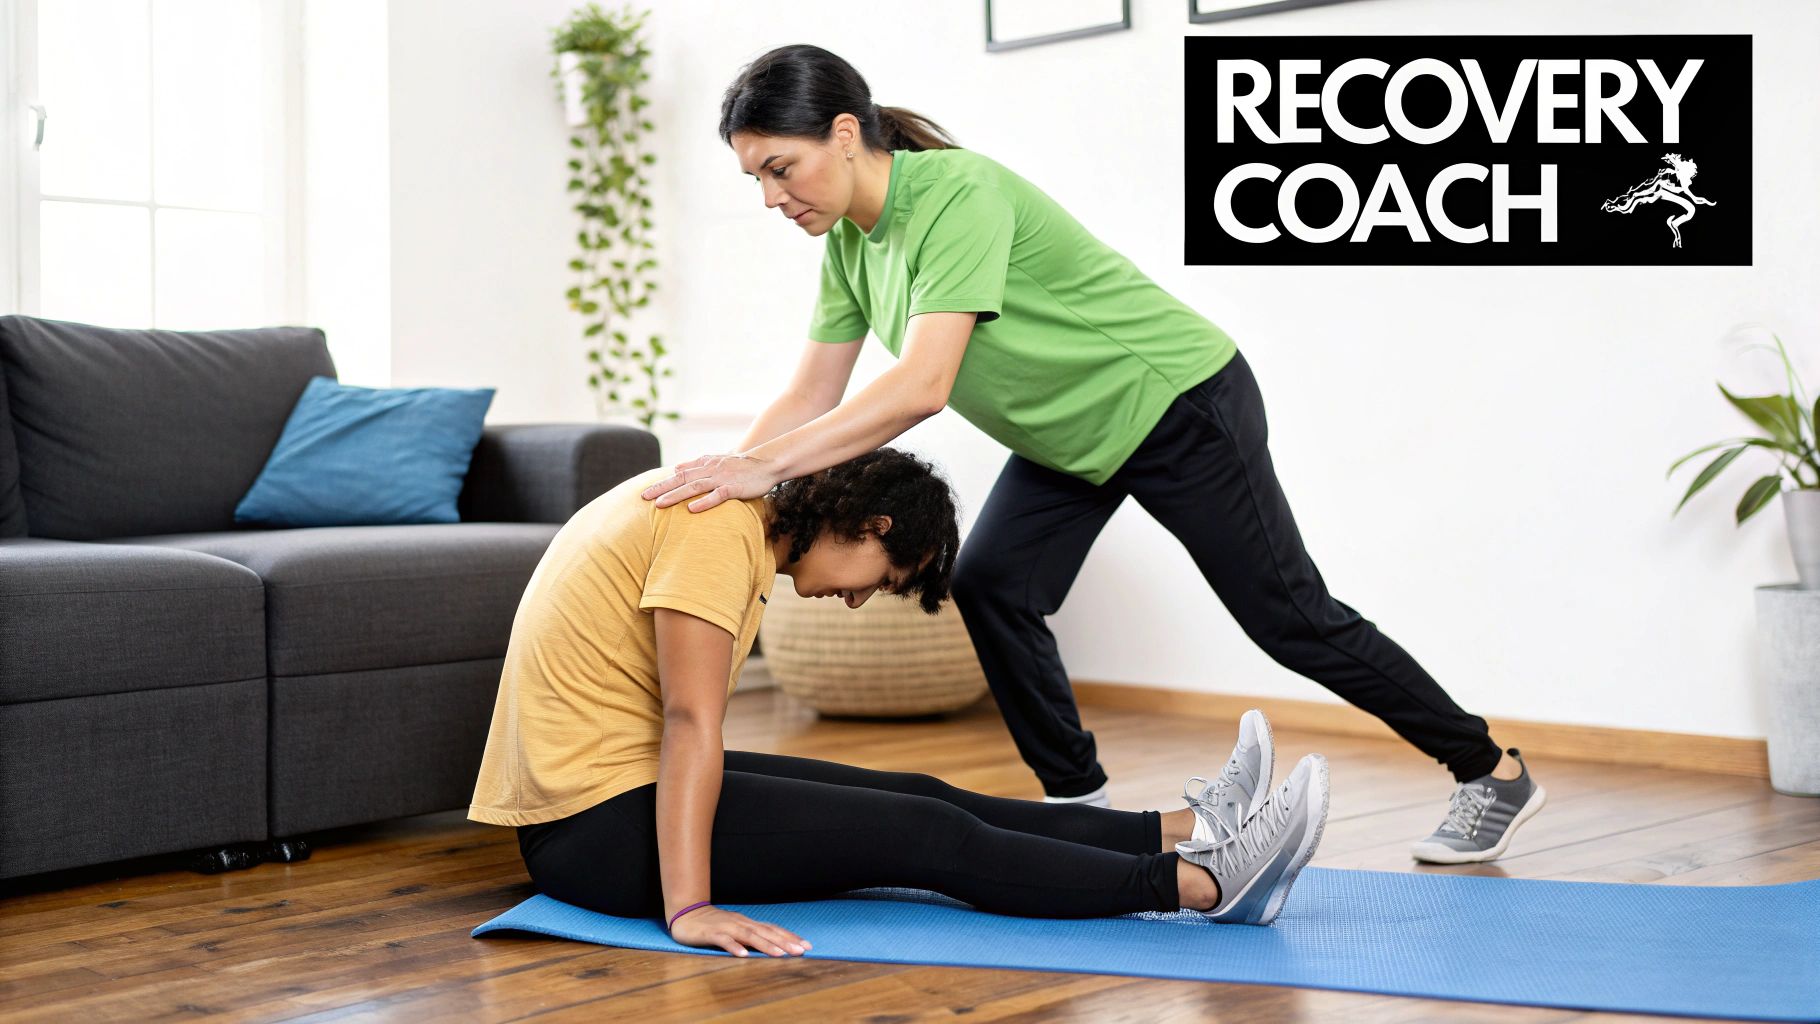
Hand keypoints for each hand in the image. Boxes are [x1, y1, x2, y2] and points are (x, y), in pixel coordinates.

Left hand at [640, 453, 778, 512]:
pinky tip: (691, 509)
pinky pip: (717, 495)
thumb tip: (676, 468)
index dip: (661, 482)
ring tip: (660, 504)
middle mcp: (710, 470)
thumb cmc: (741, 466)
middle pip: (681, 479)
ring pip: (695, 487)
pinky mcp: (734, 487)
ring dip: (676, 495)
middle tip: (643, 498)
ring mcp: (722, 478)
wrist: (767, 463)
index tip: (644, 492)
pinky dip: (704, 502)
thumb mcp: (716, 461)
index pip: (679, 474)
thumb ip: (696, 464)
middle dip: (661, 488)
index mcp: (705, 464)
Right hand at [669, 905, 809, 956]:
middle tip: (801, 951)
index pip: (773, 929)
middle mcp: (741, 923)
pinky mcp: (712, 933)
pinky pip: (724, 941)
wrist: (687, 915)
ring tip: (780, 955)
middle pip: (766, 932)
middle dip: (785, 942)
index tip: (807, 945)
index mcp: (748, 923)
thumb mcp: (736, 929)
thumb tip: (774, 945)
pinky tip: (743, 955)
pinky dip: (734, 947)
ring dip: (766, 945)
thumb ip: (752, 936)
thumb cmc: (714, 925)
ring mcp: (727, 927)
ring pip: (749, 936)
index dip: (790, 937)